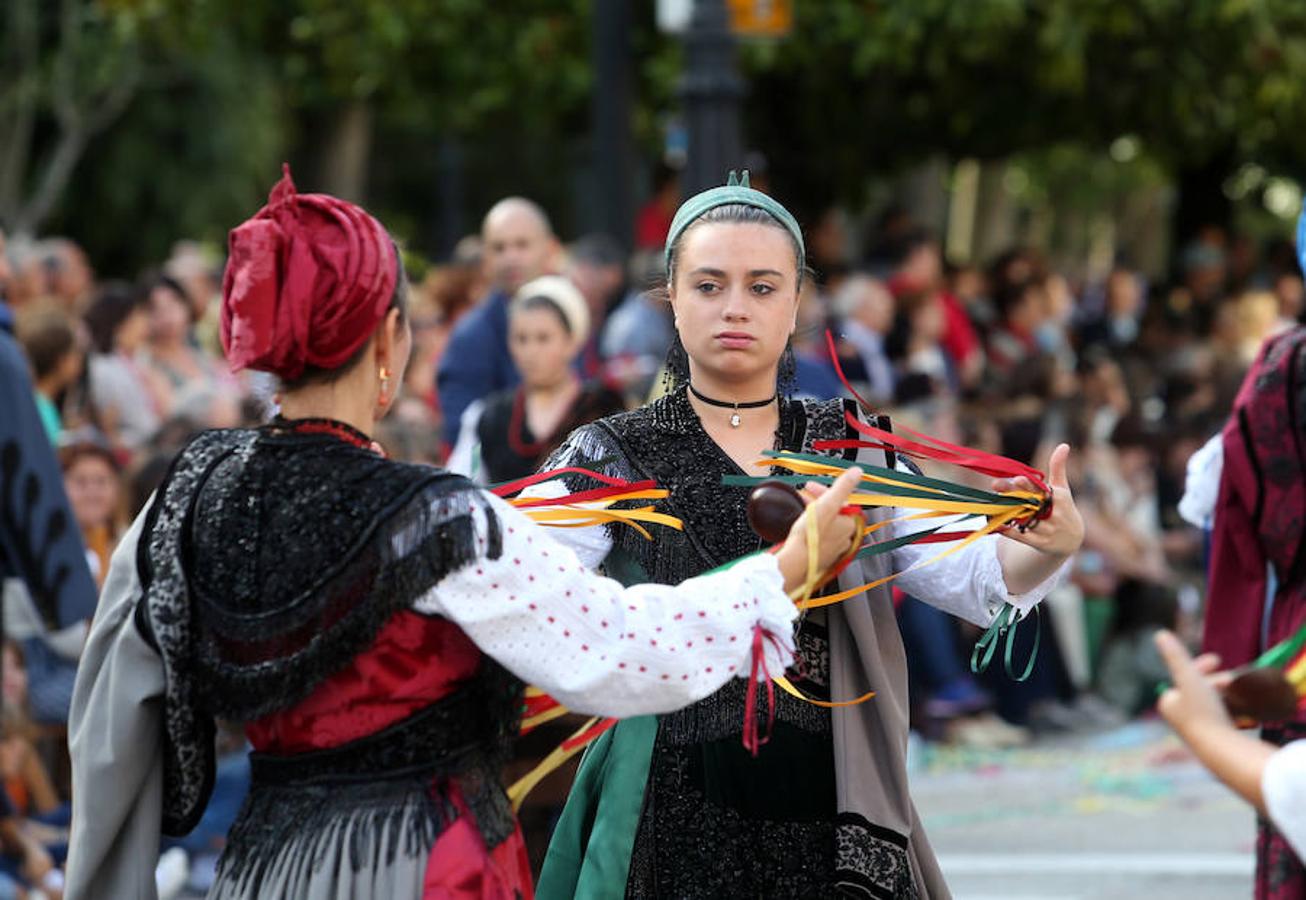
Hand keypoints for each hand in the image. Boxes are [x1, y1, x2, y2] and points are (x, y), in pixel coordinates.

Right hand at [776, 467, 862, 594]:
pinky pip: (819, 538)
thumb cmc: (810, 535)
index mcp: (849, 524)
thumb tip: (857, 472)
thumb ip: (843, 487)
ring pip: (826, 525)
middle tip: (804, 497)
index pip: (840, 501)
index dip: (824, 491)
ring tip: (800, 511)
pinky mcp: (823, 557)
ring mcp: (834, 549)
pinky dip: (812, 530)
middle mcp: (846, 538)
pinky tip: (801, 529)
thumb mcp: (827, 504)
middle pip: (833, 513)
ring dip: (814, 515)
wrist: (796, 562)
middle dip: (818, 502)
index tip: (810, 487)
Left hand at [993, 443, 1083, 559]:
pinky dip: (1009, 530)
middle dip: (1013, 494)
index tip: (1016, 478)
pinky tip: (996, 524)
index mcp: (1059, 498)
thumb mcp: (1062, 489)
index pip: (1041, 489)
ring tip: (991, 503)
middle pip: (1030, 502)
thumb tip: (1063, 444)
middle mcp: (1054, 514)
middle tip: (995, 485)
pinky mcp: (1040, 543)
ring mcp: (1048, 529)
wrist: (1071, 540)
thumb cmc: (1063, 508)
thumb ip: (1059, 468)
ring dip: (1008, 511)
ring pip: (1025, 519)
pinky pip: (1022, 536)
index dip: (1027, 484)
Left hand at [1154, 629, 1233, 741]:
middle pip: (1202, 689)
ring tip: (1241, 692)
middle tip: (1233, 679)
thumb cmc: (1201, 711)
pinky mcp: (1215, 738)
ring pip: (1216, 701)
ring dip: (1229, 692)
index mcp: (1169, 702)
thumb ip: (1175, 656)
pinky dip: (1235, 708)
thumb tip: (1160, 633)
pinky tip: (1245, 707)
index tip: (1217, 659)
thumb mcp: (1188, 677)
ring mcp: (1197, 728)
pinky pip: (1226, 716)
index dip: (1202, 666)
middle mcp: (1179, 716)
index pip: (1185, 676)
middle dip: (1219, 681)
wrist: (1220, 749)